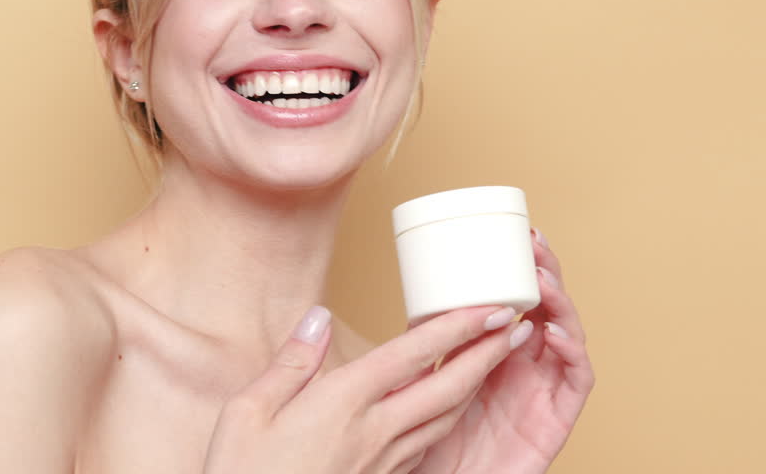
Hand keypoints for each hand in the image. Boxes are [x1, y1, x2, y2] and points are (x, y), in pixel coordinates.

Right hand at [202, 304, 532, 473]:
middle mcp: (374, 431)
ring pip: (445, 417)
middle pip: (448, 387)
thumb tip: (317, 316)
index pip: (414, 354)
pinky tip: (448, 404)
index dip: (460, 327)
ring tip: (496, 356)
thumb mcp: (247, 412)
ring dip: (476, 383)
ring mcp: (382, 461)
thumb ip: (292, 361)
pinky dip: (447, 414)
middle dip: (488, 353)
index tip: (492, 306)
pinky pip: (427, 442)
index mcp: (342, 402)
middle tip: (518, 324)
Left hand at [413, 227, 594, 473]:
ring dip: (560, 304)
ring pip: (568, 336)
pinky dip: (571, 353)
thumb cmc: (432, 445)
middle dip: (547, 273)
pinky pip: (576, 381)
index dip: (527, 268)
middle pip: (550, 310)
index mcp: (498, 354)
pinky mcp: (557, 421)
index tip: (522, 234)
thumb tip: (402, 301)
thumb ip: (429, 346)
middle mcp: (527, 367)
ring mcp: (544, 391)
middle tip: (535, 244)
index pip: (522, 300)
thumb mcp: (423, 383)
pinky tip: (552, 332)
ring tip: (541, 281)